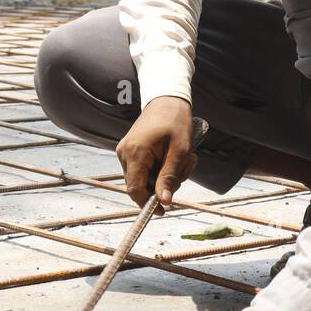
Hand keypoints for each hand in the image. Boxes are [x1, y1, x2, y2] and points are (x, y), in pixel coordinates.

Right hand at [115, 95, 195, 210]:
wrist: (166, 99)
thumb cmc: (176, 122)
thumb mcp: (179, 152)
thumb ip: (170, 177)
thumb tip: (164, 202)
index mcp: (135, 153)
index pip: (135, 190)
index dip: (148, 204)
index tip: (163, 211)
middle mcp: (124, 153)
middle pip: (141, 186)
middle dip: (164, 184)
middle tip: (186, 168)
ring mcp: (125, 151)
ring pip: (143, 178)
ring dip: (164, 175)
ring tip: (183, 158)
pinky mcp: (129, 150)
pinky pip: (143, 169)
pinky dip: (159, 168)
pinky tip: (172, 155)